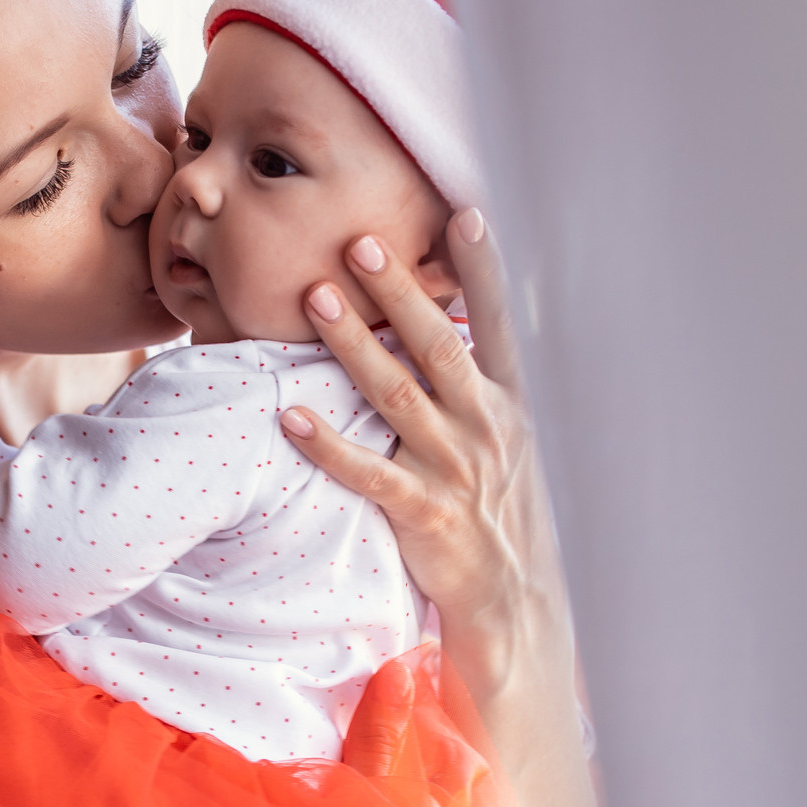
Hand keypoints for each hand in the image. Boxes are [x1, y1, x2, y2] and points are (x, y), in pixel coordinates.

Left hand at [281, 208, 566, 692]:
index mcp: (510, 401)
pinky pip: (369, 473)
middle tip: (357, 241)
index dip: (483, 268)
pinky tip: (291, 418)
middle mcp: (486, 425)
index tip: (464, 212)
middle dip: (398, 291)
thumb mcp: (512, 436)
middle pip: (436, 346)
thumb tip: (450, 321)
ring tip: (315, 300)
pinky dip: (329, 446)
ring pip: (397, 396)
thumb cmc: (501, 505)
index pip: (498, 321)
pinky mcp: (422, 512)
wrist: (516, 594)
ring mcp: (454, 468)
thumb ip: (482, 382)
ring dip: (354, 346)